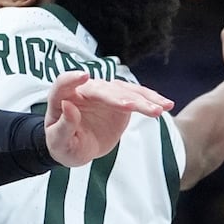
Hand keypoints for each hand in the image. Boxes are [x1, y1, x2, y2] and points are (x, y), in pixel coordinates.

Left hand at [43, 72, 173, 167]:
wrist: (76, 147)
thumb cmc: (62, 143)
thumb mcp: (58, 142)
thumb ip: (63, 126)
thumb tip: (69, 106)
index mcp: (62, 97)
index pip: (64, 83)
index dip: (72, 79)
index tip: (84, 76)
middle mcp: (84, 90)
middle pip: (102, 89)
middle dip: (118, 97)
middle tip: (132, 106)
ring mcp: (104, 94)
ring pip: (124, 92)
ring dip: (142, 100)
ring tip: (159, 109)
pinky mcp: (120, 101)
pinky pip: (137, 97)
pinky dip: (151, 101)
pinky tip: (166, 105)